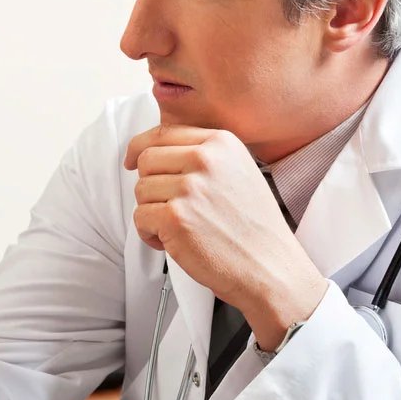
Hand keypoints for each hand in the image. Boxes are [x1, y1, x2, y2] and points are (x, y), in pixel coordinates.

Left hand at [123, 125, 326, 349]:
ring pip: (140, 190)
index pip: (163, 133)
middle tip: (168, 207)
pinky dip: (149, 234)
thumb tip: (156, 152)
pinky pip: (139, 218)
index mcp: (220, 143)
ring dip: (151, 213)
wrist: (269, 266)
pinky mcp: (175, 217)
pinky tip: (173, 242)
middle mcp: (205, 159)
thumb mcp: (238, 172)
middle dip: (150, 186)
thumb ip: (203, 156)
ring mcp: (190, 187)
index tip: (131, 161)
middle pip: (147, 160)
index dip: (140, 148)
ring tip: (178, 228)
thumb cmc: (253, 227)